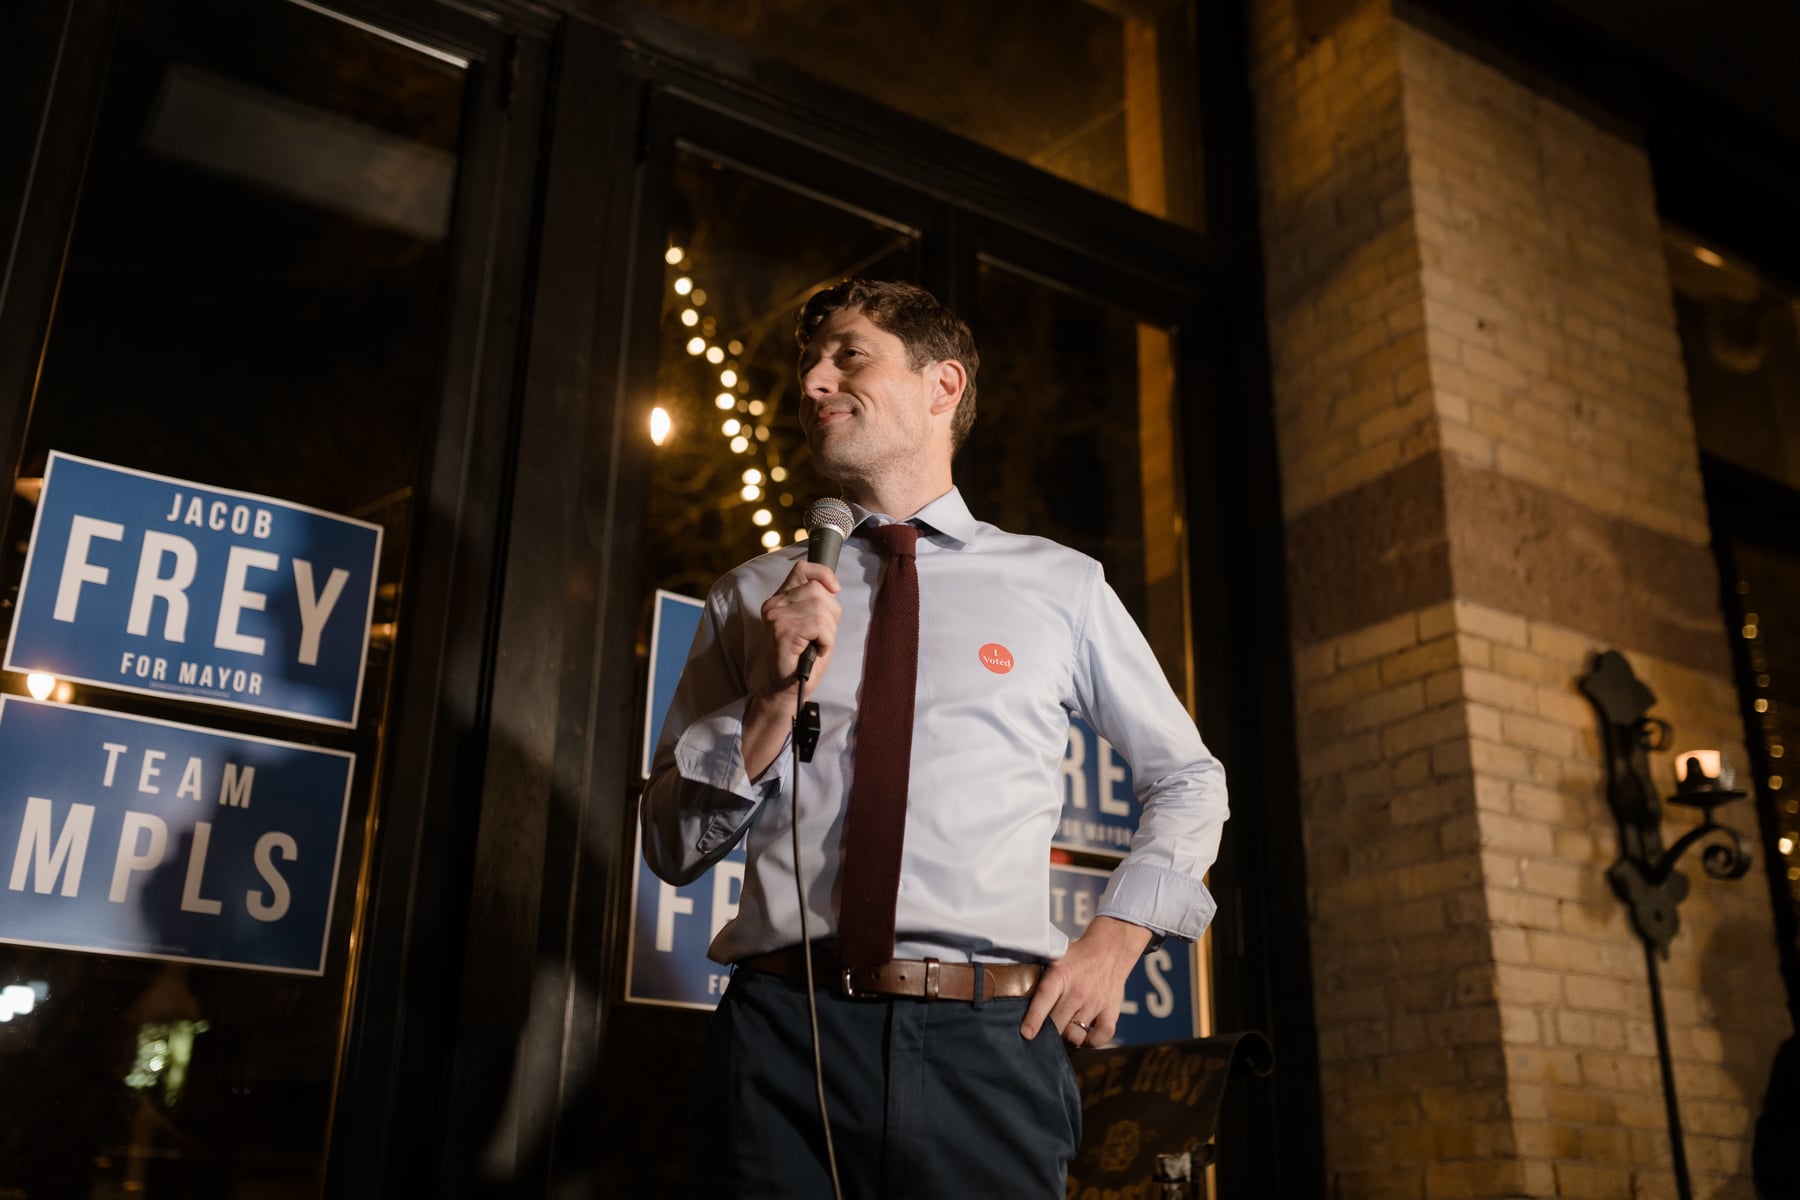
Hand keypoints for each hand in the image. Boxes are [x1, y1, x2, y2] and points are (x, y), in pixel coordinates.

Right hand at [741, 561, 841, 778]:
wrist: (787, 689)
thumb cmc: (803, 658)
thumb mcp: (812, 623)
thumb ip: (818, 602)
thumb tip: (833, 586)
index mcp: (779, 599)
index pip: (802, 570)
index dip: (822, 574)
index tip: (835, 589)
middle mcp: (774, 605)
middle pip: (818, 590)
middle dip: (831, 614)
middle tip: (821, 636)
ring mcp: (776, 617)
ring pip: (821, 607)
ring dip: (828, 630)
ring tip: (816, 644)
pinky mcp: (783, 632)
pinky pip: (820, 625)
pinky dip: (826, 640)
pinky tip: (816, 650)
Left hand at [1020, 916, 1152, 1047]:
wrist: (1110, 951)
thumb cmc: (1076, 958)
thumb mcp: (1054, 958)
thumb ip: (1038, 977)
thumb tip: (1014, 998)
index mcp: (1060, 975)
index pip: (1045, 998)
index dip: (1034, 1018)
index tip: (1026, 1034)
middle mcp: (1077, 991)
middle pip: (1058, 1023)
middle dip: (1048, 1033)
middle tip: (1042, 1037)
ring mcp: (1096, 1002)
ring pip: (1077, 1034)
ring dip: (1067, 1039)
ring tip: (1062, 1034)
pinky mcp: (1111, 1011)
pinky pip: (1101, 1037)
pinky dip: (1091, 1042)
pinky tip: (1085, 1036)